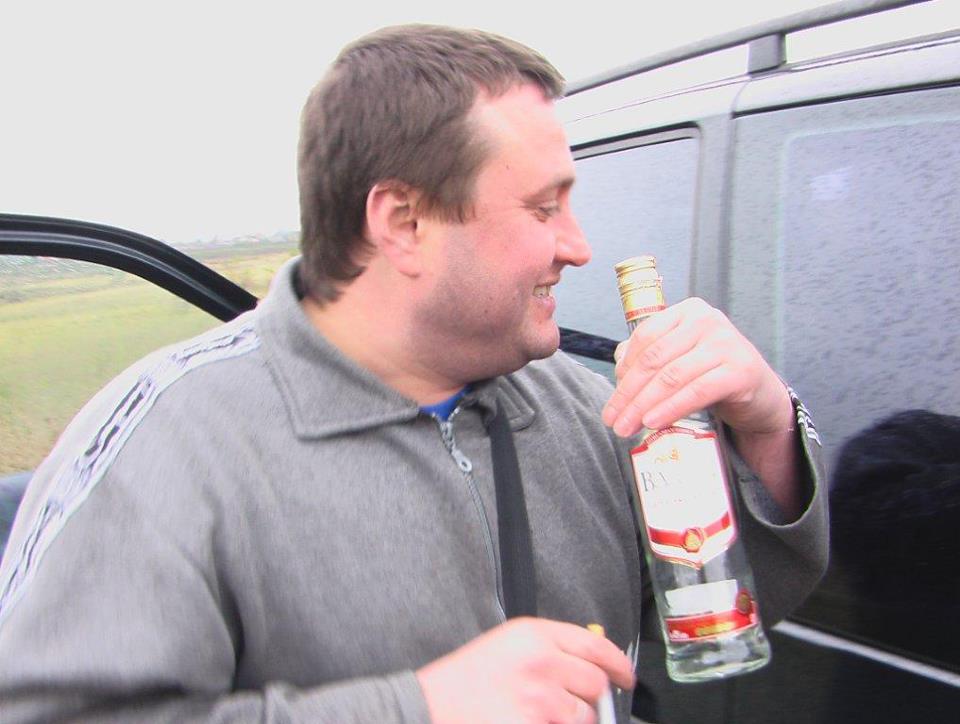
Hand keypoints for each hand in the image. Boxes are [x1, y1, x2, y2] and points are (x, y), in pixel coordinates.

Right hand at [416, 617, 634, 723]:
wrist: (431, 706)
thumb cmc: (467, 678)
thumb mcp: (508, 644)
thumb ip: (549, 647)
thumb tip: (593, 664)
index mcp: (533, 633)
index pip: (594, 645)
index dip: (618, 664)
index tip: (625, 677)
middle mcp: (541, 660)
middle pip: (595, 681)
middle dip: (591, 697)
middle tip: (574, 702)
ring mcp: (539, 697)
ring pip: (584, 715)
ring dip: (573, 721)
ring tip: (542, 715)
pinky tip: (531, 721)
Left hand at [602, 298, 792, 437]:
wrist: (760, 394)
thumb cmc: (713, 374)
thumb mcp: (680, 358)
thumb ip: (650, 356)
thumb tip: (618, 368)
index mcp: (687, 311)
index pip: (645, 337)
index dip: (624, 369)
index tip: (612, 400)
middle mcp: (707, 320)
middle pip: (655, 358)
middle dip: (628, 393)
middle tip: (612, 420)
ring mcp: (725, 343)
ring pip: (672, 376)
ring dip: (643, 405)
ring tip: (627, 427)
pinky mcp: (740, 370)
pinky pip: (697, 391)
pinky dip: (671, 408)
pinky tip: (653, 422)